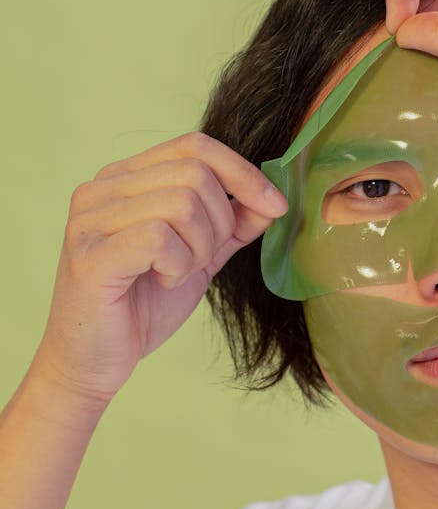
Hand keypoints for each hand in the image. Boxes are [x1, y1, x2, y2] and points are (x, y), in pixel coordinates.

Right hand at [34, 132, 286, 405]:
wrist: (94, 362)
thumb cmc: (140, 307)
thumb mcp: (199, 257)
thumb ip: (232, 225)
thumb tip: (272, 200)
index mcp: (125, 178)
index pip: (194, 146)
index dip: (243, 172)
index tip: (276, 205)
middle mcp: (102, 188)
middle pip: (194, 172)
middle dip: (221, 221)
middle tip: (203, 259)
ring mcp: (90, 219)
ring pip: (182, 203)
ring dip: (200, 247)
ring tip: (179, 272)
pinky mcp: (91, 254)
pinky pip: (160, 238)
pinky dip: (178, 265)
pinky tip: (163, 282)